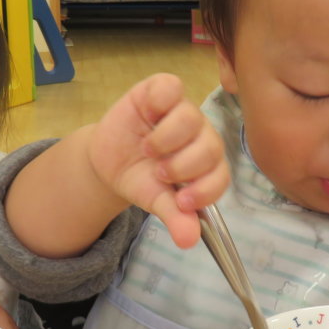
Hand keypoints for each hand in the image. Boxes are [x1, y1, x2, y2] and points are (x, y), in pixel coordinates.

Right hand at [86, 73, 228, 247]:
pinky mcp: (162, 89)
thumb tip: (187, 242)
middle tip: (159, 173)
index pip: (220, 175)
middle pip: (210, 146)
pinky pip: (171, 87)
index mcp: (207, 163)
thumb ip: (175, 217)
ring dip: (166, 139)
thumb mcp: (156, 201)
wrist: (108, 160)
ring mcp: (182, 110)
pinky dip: (159, 103)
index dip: (204, 190)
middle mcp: (200, 134)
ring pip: (190, 117)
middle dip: (183, 166)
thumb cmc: (139, 178)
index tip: (180, 201)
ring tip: (147, 149)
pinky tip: (146, 116)